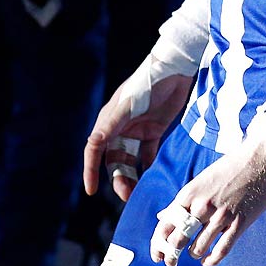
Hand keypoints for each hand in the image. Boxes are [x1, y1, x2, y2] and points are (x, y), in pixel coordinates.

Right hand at [83, 71, 193, 201]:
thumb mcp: (128, 104)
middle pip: (114, 160)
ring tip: (138, 193)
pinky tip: (152, 178)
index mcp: (108, 121)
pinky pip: (147, 154)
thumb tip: (92, 145)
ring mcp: (136, 130)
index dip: (90, 170)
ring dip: (132, 176)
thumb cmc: (148, 83)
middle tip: (127, 196)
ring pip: (130, 161)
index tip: (91, 190)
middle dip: (118, 178)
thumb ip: (111, 124)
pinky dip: (148, 167)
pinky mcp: (153, 130)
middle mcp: (119, 128)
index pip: (94, 150)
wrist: (175, 70)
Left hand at [151, 138, 265, 265]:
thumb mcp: (201, 181)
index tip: (157, 256)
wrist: (261, 157)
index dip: (158, 245)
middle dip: (172, 256)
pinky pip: (222, 249)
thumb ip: (182, 201)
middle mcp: (202, 205)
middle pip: (178, 239)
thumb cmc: (230, 168)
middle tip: (171, 263)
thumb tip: (162, 216)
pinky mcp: (240, 222)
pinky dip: (212, 259)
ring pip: (199, 247)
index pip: (166, 224)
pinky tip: (208, 261)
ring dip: (194, 254)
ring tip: (194, 254)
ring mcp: (221, 215)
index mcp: (189, 193)